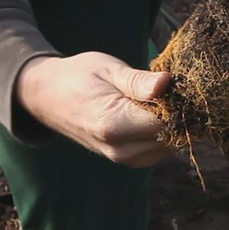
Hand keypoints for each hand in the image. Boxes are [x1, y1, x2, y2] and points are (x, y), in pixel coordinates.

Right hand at [16, 53, 172, 167]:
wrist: (48, 97)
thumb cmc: (78, 76)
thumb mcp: (108, 69)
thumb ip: (139, 81)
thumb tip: (167, 83)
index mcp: (114, 125)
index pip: (167, 121)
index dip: (180, 102)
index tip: (179, 84)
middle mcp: (120, 149)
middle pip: (172, 136)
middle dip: (179, 113)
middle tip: (172, 87)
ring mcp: (125, 159)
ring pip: (170, 145)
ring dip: (172, 123)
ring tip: (157, 98)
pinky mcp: (129, 160)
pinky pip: (160, 149)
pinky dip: (164, 131)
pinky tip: (152, 111)